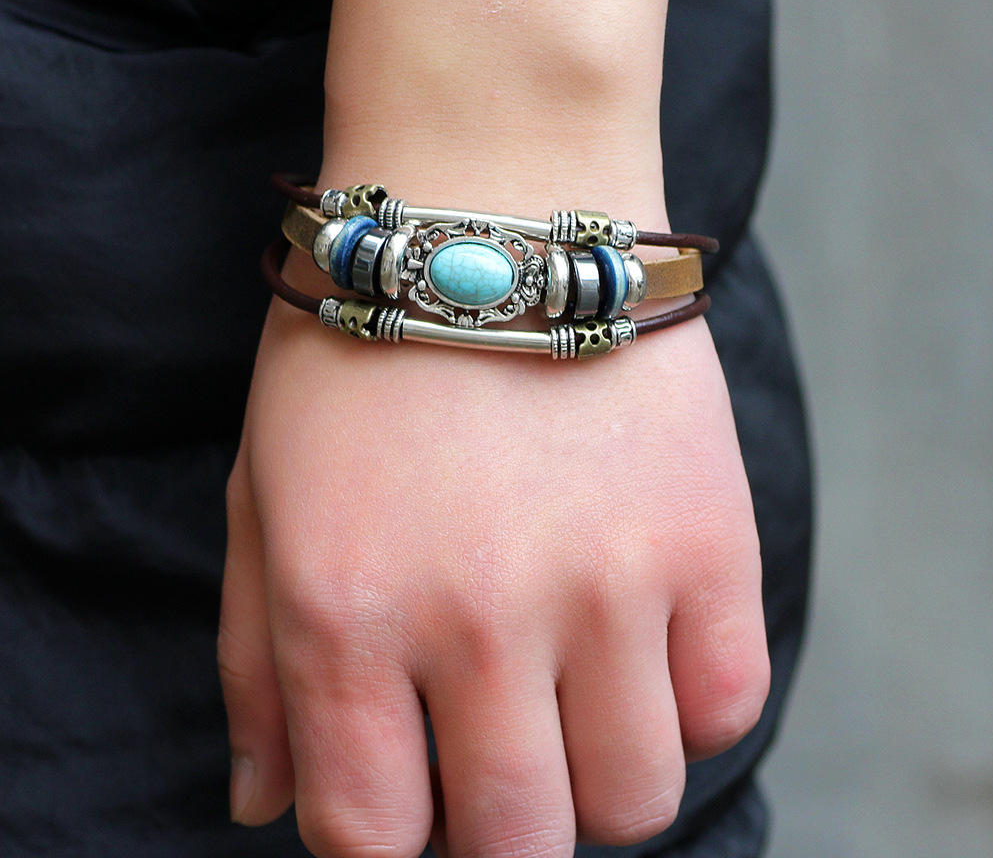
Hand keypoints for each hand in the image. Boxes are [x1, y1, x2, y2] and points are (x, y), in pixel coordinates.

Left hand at [219, 285, 768, 857]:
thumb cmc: (364, 349)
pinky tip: (645, 646)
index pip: (368, 835)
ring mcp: (609, 582)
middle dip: (495, 829)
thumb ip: (255, 663)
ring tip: (573, 698)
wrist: (497, 208)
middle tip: (493, 755)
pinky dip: (688, 706)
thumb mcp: (263, 493)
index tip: (406, 789)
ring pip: (634, 798)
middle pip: (515, 844)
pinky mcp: (710, 536)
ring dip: (596, 777)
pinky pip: (729, 706)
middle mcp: (477, 618)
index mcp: (343, 612)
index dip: (384, 836)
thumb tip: (261, 805)